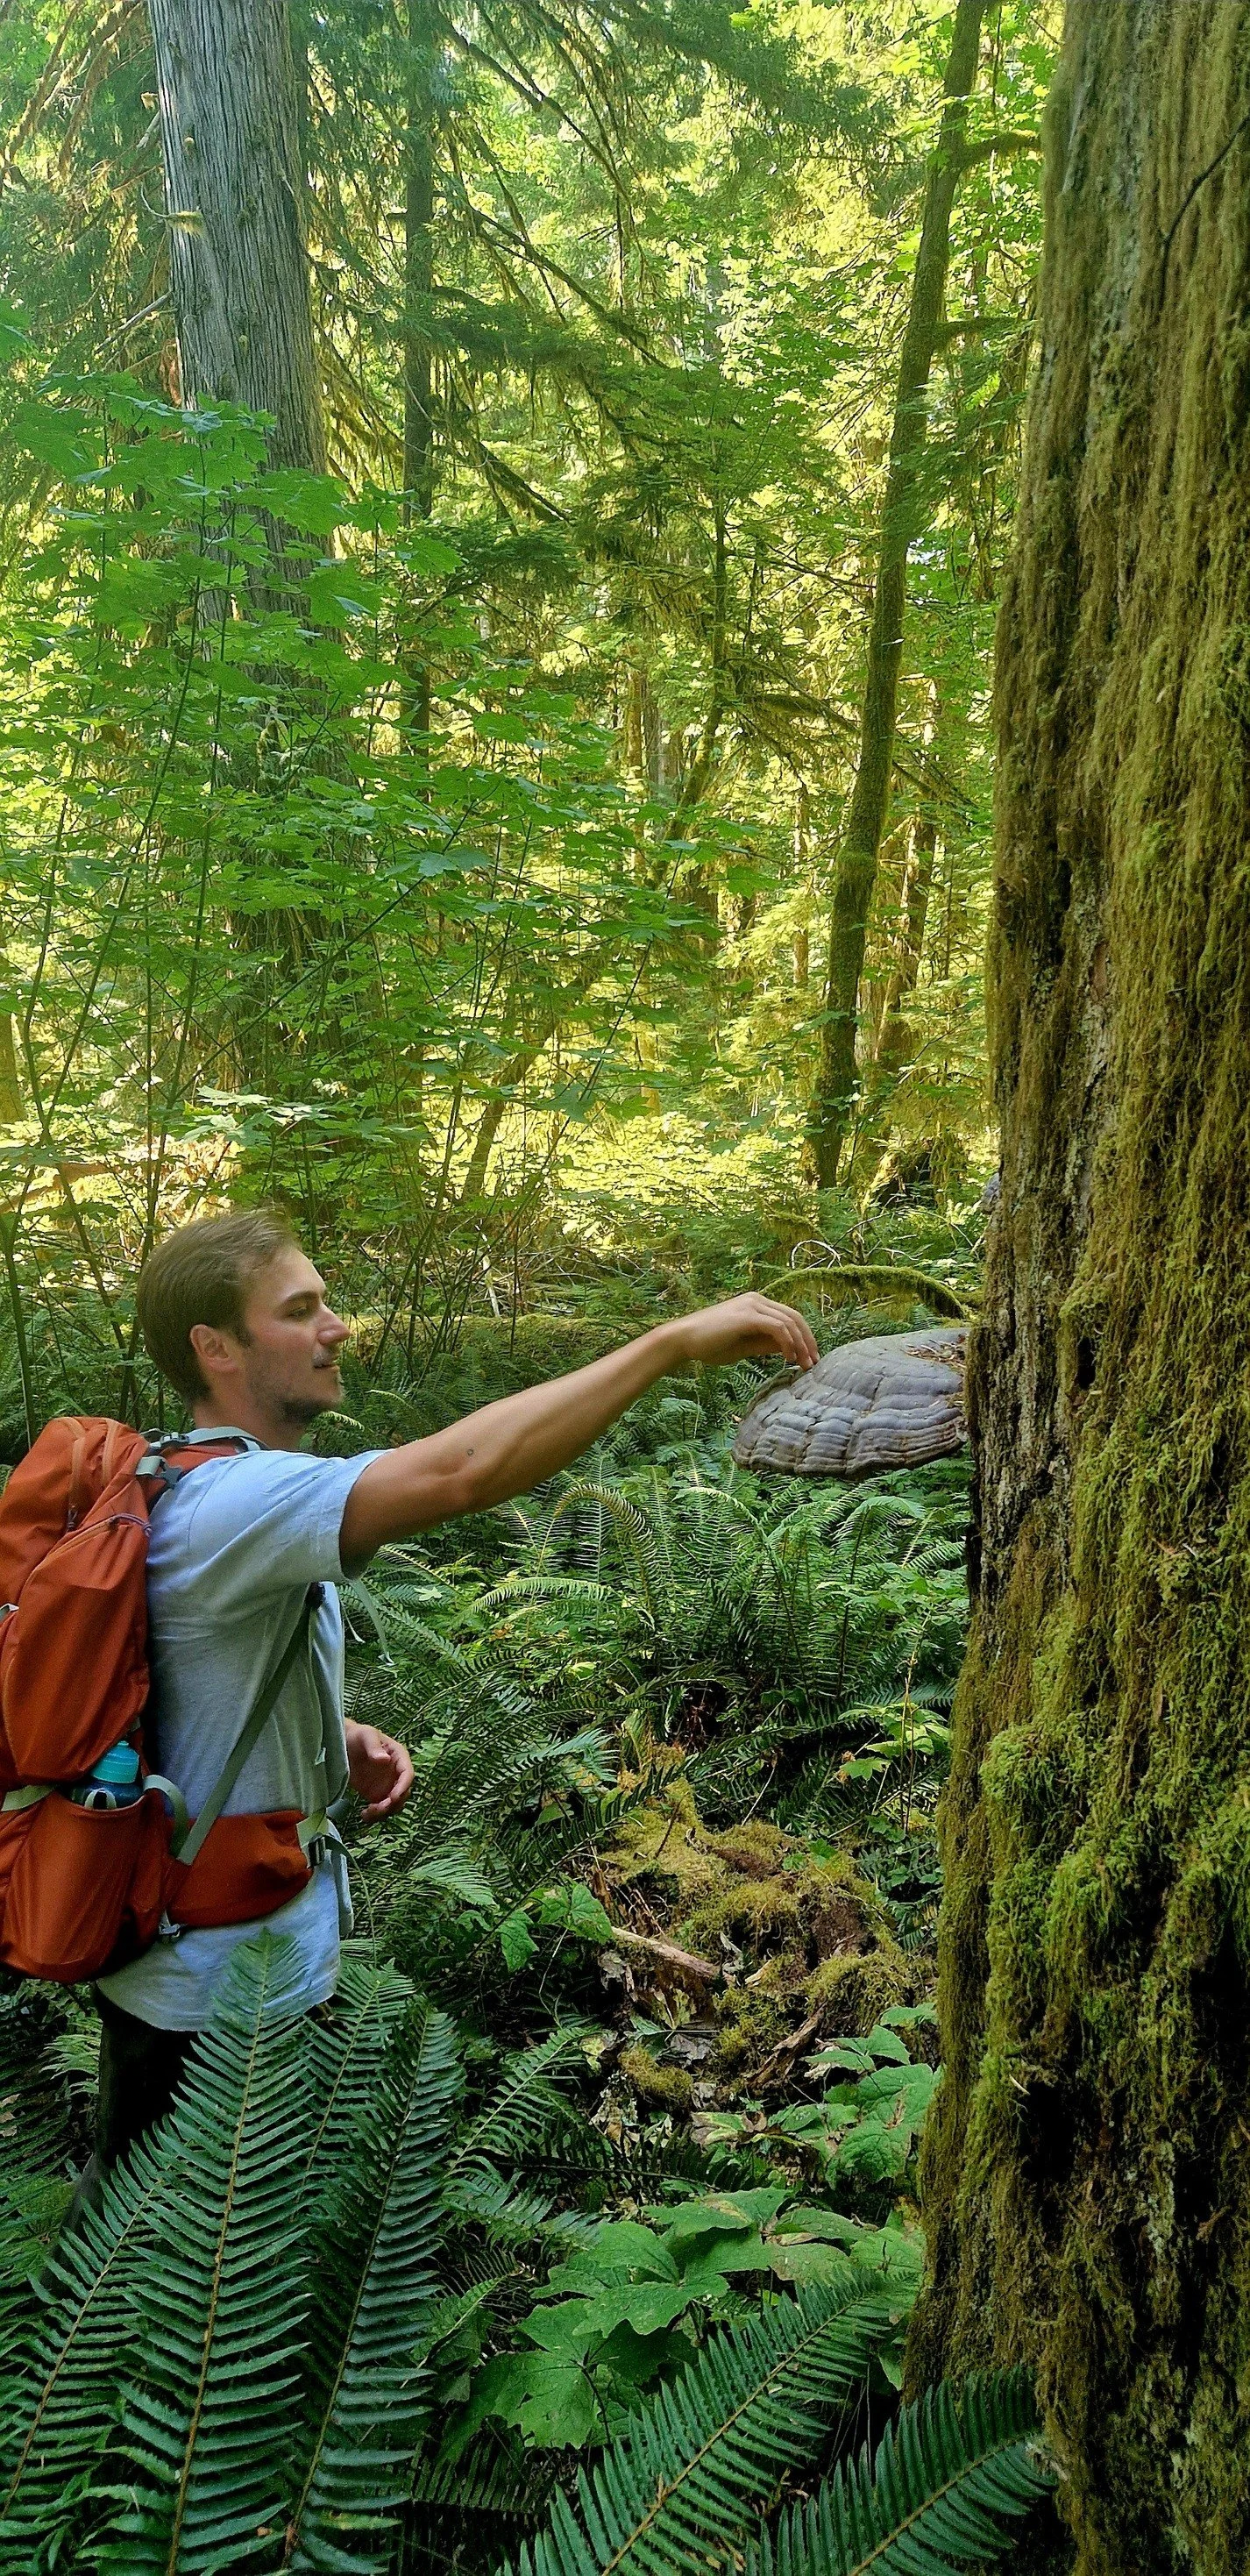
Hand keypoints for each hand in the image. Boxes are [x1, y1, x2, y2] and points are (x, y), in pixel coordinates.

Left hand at [344, 1722, 413, 1822]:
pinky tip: (364, 1815)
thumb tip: (385, 1760)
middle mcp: (395, 1773)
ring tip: (367, 1812)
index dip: (403, 1787)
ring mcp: (386, 1785)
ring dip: (383, 1813)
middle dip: (392, 1804)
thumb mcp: (366, 1736)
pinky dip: (375, 1816)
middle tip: (376, 1808)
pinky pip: (381, 1809)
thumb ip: (374, 1747)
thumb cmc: (356, 1735)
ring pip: (393, 1805)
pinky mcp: (375, 1794)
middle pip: (403, 1794)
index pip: (408, 1774)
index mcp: (398, 1757)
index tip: (392, 1797)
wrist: (341, 1744)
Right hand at [669, 1293, 818, 1372]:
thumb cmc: (710, 1344)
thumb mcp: (745, 1345)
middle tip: (813, 1364)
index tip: (809, 1359)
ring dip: (801, 1345)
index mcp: (756, 1304)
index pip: (790, 1317)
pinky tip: (787, 1359)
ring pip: (790, 1322)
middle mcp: (757, 1300)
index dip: (805, 1337)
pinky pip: (778, 1327)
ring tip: (803, 1365)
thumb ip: (767, 1344)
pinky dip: (788, 1343)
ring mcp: (752, 1305)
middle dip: (808, 1341)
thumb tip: (790, 1350)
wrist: (683, 1339)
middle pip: (795, 1317)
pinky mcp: (748, 1315)